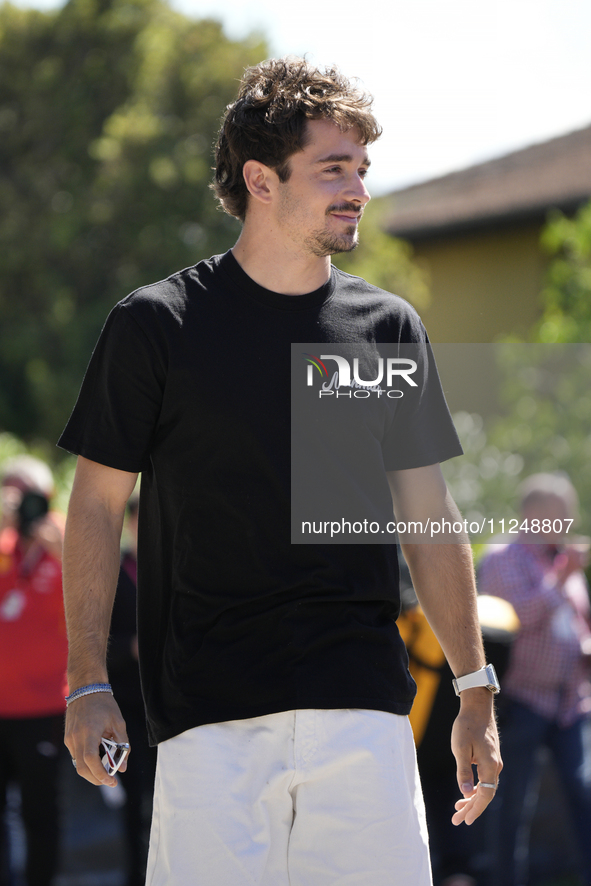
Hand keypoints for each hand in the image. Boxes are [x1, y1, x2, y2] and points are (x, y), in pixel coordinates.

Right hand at [64, 692, 129, 786]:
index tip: (112, 781)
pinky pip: (76, 756)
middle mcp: (75, 737)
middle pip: (81, 768)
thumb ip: (122, 745)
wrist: (86, 689)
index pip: (90, 760)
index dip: (100, 774)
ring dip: (91, 772)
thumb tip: (123, 767)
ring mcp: (69, 739)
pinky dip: (86, 762)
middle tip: (110, 781)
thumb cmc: (104, 704)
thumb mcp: (118, 722)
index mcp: (89, 732)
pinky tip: (98, 759)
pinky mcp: (68, 738)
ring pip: (78, 764)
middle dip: (96, 779)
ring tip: (106, 770)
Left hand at [450, 689, 501, 825]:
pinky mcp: (491, 757)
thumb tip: (465, 793)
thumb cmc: (467, 725)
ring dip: (472, 799)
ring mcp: (494, 762)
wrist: (477, 706)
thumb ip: (463, 771)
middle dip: (472, 809)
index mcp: (490, 765)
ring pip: (486, 787)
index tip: (464, 820)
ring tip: (458, 809)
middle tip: (457, 820)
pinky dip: (475, 788)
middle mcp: (496, 766)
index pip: (485, 795)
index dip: (475, 809)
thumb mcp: (460, 748)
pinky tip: (466, 792)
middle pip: (486, 794)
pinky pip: (485, 778)